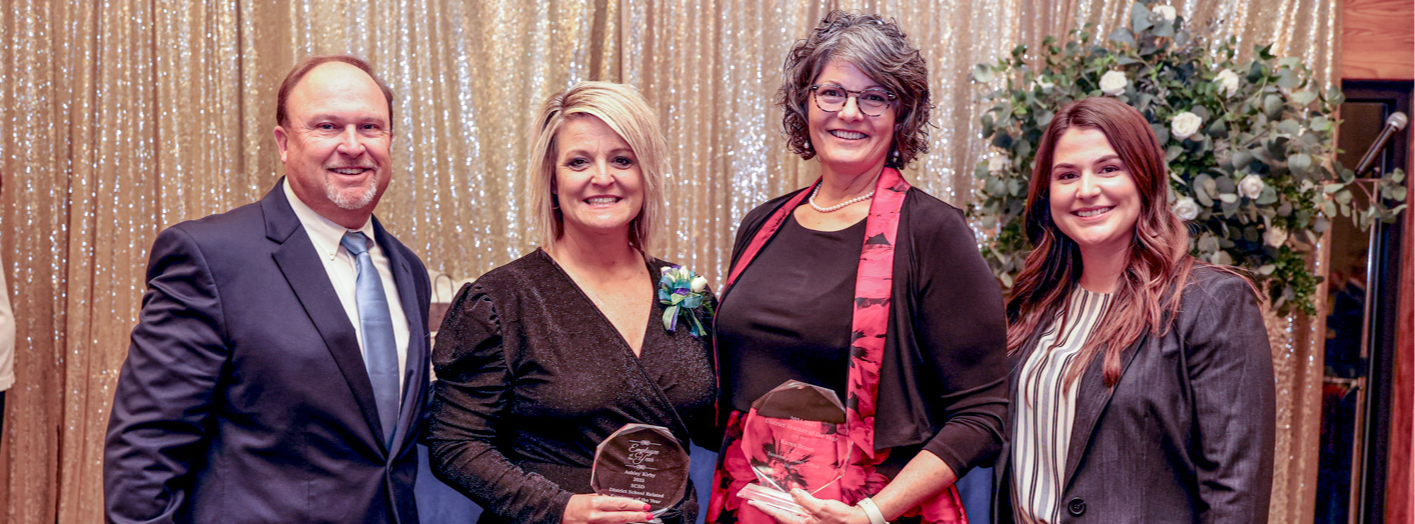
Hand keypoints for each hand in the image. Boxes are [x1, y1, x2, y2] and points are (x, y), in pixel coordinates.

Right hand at [561, 494, 654, 523]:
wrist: (559, 512)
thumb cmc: (575, 504)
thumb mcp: (590, 497)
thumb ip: (605, 499)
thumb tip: (621, 501)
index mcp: (596, 502)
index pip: (620, 504)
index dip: (634, 505)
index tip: (645, 505)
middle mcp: (596, 515)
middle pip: (621, 517)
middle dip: (638, 517)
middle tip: (650, 515)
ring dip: (631, 522)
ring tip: (642, 520)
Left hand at [746, 489, 869, 523]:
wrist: (857, 521)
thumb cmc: (841, 518)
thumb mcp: (822, 507)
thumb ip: (806, 500)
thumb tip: (793, 491)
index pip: (779, 514)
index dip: (765, 507)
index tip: (753, 501)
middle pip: (781, 514)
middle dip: (768, 506)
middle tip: (754, 498)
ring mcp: (807, 522)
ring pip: (788, 513)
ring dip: (778, 505)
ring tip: (766, 499)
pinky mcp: (812, 519)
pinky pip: (797, 511)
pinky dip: (791, 505)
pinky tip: (787, 499)